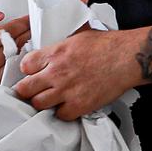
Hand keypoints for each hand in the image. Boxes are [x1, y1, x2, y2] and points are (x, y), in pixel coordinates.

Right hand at [0, 2, 30, 83]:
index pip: (8, 31)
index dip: (22, 24)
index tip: (29, 20)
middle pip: (15, 46)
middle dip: (26, 36)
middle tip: (33, 30)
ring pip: (16, 61)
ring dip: (25, 51)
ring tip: (28, 43)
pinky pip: (12, 74)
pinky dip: (18, 66)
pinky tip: (20, 58)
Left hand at [13, 28, 137, 121]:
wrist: (126, 57)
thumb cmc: (108, 45)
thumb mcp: (78, 35)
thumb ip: (61, 44)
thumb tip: (54, 45)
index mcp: (55, 53)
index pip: (25, 65)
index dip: (27, 71)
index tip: (31, 73)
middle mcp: (57, 72)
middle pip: (26, 88)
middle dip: (27, 90)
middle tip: (33, 91)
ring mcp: (67, 90)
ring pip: (39, 104)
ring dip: (43, 102)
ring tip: (50, 99)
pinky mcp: (79, 104)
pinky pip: (61, 115)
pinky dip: (63, 113)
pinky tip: (67, 106)